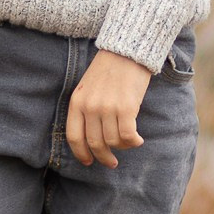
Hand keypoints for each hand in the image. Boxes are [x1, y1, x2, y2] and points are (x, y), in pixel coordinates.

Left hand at [66, 49, 151, 166]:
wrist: (126, 51)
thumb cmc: (108, 70)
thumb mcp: (88, 88)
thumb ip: (86, 110)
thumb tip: (93, 139)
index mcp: (77, 102)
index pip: (74, 137)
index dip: (81, 154)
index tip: (89, 162)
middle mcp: (90, 107)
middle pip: (95, 143)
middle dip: (104, 157)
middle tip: (112, 162)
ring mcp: (107, 108)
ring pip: (113, 142)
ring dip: (122, 147)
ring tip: (129, 142)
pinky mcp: (126, 108)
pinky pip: (127, 136)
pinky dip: (133, 142)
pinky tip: (138, 139)